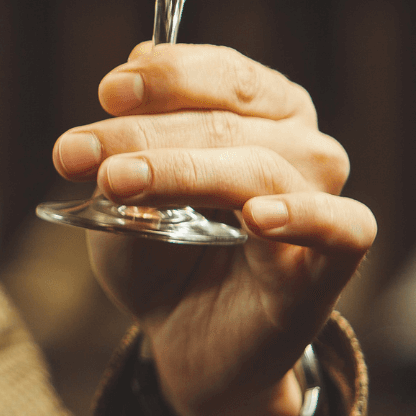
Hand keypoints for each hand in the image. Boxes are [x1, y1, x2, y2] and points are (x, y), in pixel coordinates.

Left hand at [52, 42, 374, 415]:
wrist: (185, 340)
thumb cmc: (161, 256)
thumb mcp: (123, 197)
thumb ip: (123, 146)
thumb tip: (122, 81)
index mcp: (260, 112)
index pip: (224, 74)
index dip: (166, 77)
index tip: (108, 91)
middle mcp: (300, 146)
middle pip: (227, 121)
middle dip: (143, 133)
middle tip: (74, 152)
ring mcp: (321, 201)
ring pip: (260, 166)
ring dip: (182, 170)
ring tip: (119, 181)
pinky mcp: (330, 264)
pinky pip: (342, 228)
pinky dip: (303, 215)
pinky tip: (256, 216)